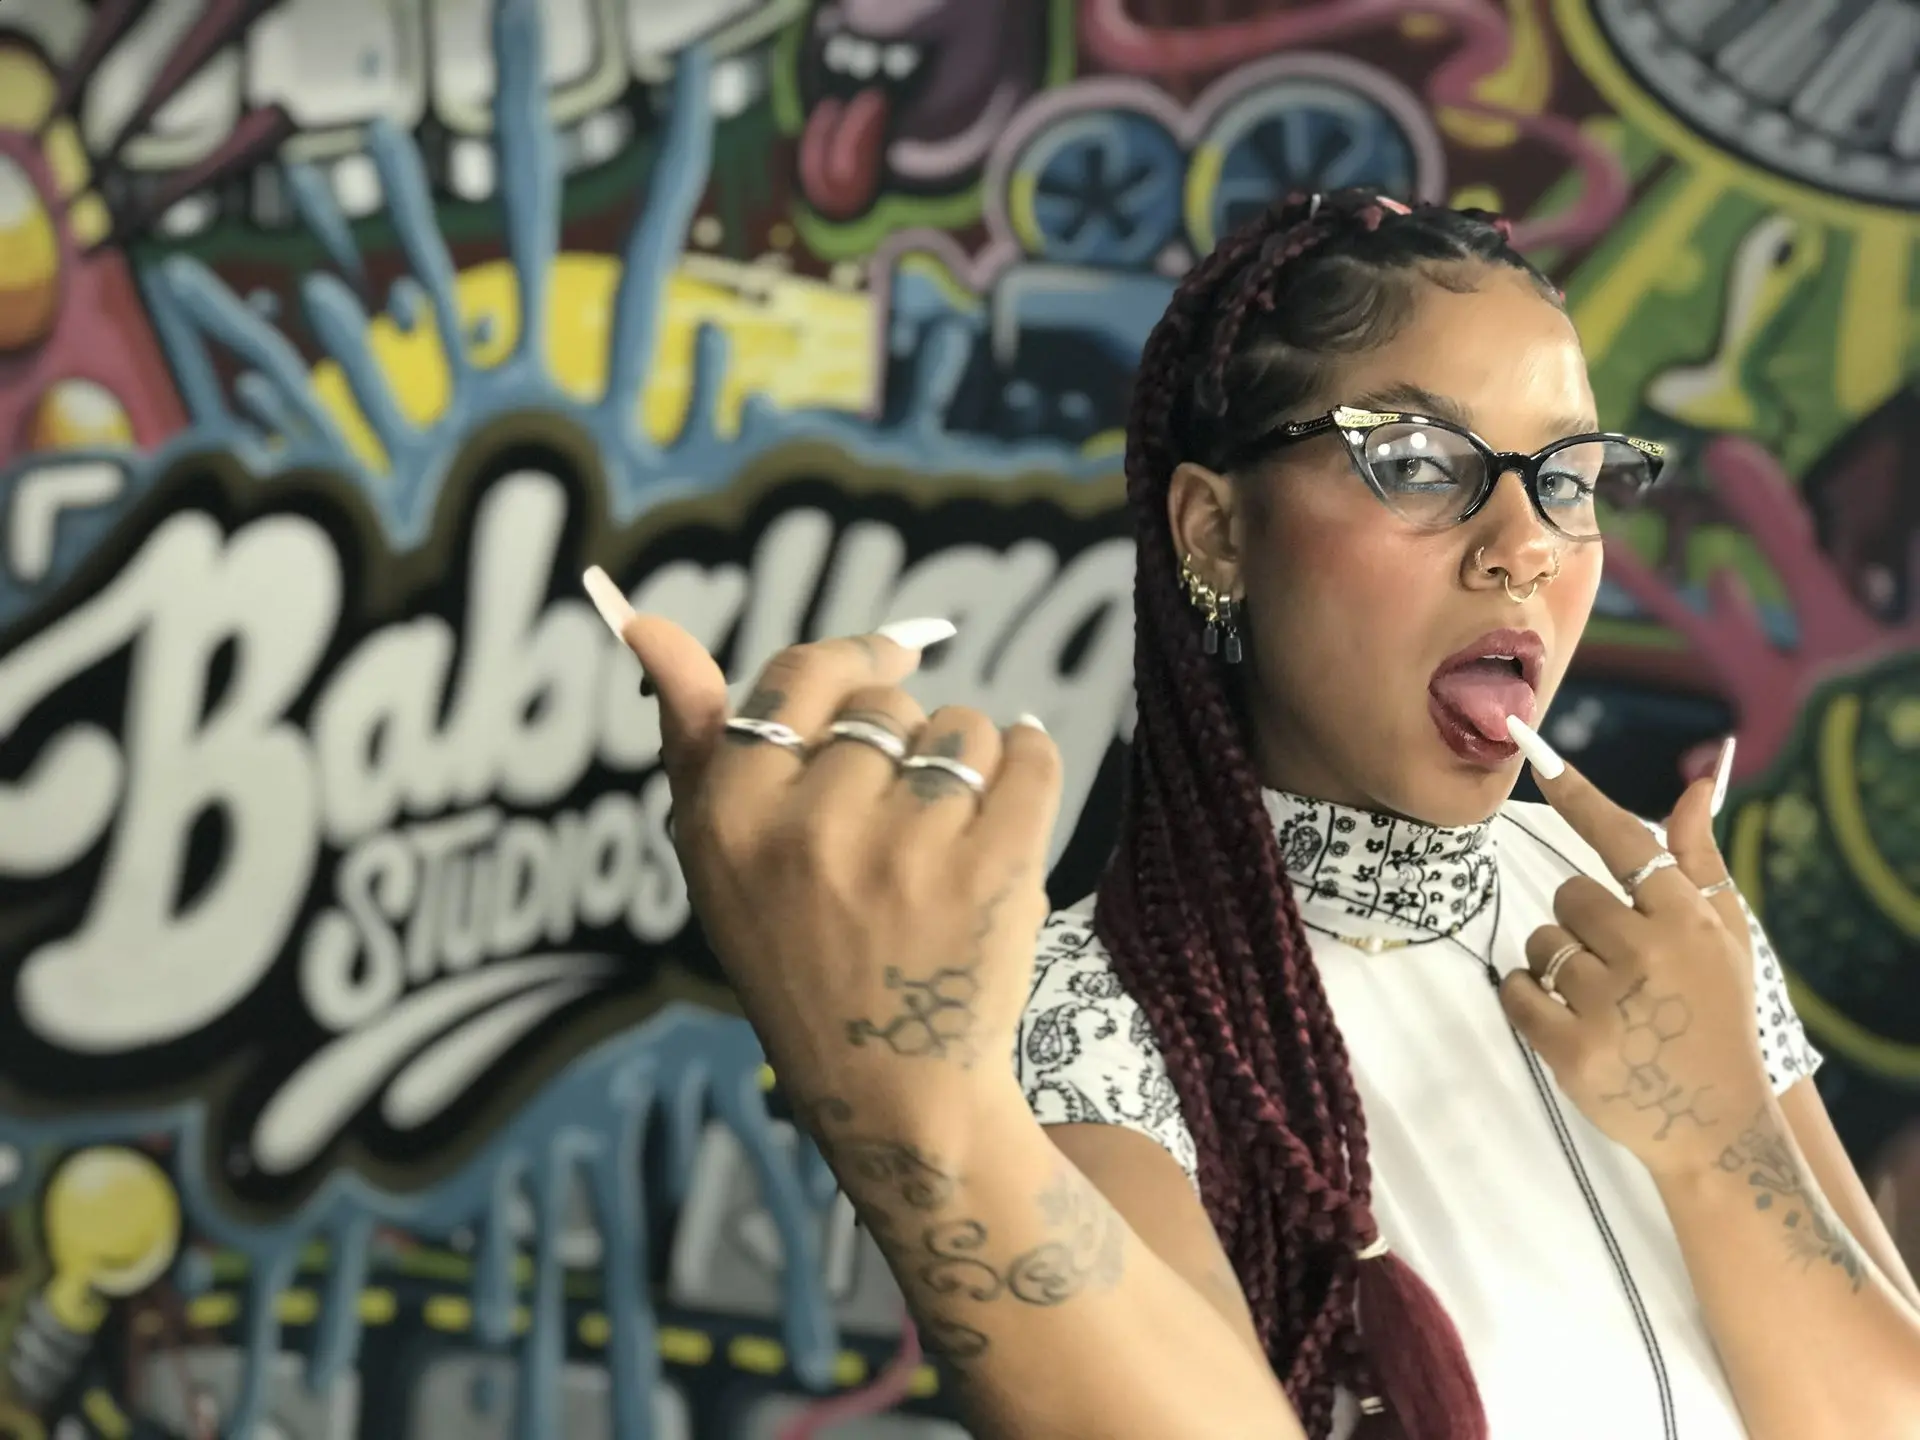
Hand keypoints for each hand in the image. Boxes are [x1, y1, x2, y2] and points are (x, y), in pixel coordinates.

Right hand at [581, 568, 1060, 1139]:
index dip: (853, 661)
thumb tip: (644, 621)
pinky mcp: (995, 870)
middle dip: (903, 742)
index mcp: (731, 817)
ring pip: (960, 728)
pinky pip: (1027, 755)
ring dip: (965, 765)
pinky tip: (1009, 804)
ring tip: (944, 841)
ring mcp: (907, 850)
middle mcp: (810, 828)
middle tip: (898, 821)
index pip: (801, 675)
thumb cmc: (798, 959)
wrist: (894, 1090)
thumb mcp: (717, 859)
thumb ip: (690, 737)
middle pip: (885, 705)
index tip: (888, 663)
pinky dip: (1028, 763)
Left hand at [1499, 723, 1772, 1179]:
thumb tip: (1696, 785)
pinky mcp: (1574, 1050)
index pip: (1624, 841)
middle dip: (1579, 923)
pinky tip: (1568, 1023)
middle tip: (1616, 966)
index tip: (1538, 754)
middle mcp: (1649, 953)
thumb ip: (1699, 863)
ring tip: (1601, 1001)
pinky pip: (1518, 993)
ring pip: (1539, 942)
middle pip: (1567, 895)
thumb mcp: (1727, 940)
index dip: (1578, 797)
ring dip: (1553, 964)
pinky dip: (1530, 1003)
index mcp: (1688, 920)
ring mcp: (1611, 1003)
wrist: (1719, 1127)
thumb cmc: (1718, 1020)